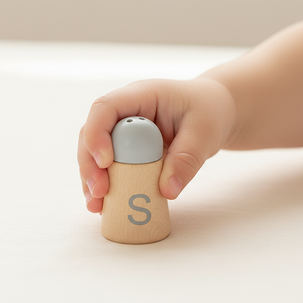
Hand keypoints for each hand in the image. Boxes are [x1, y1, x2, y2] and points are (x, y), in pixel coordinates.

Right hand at [78, 77, 236, 212]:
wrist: (212, 113)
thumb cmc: (208, 112)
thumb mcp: (205, 132)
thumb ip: (187, 159)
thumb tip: (167, 191)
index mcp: (142, 96)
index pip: (106, 107)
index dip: (97, 133)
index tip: (105, 162)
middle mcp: (125, 113)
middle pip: (91, 133)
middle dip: (90, 164)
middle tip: (99, 192)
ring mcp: (123, 132)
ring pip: (94, 152)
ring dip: (92, 180)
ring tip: (97, 206)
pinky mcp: (126, 150)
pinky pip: (109, 167)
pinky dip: (106, 186)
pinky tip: (105, 205)